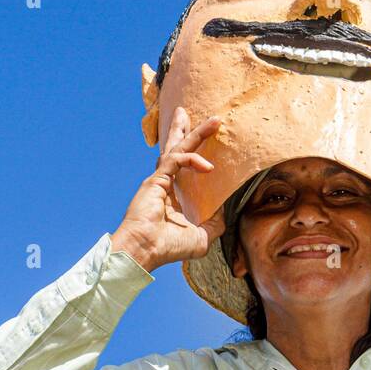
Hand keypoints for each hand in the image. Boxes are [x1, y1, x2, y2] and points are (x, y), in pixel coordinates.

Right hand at [109, 110, 225, 271]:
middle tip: (211, 119)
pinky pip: (177, 160)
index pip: (186, 168)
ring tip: (215, 122)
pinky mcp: (157, 178)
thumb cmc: (167, 248)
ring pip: (179, 147)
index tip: (211, 144)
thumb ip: (214, 224)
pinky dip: (193, 159)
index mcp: (174, 196)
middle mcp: (167, 184)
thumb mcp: (201, 238)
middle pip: (179, 149)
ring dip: (196, 133)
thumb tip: (224, 211)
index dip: (196, 154)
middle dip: (192, 131)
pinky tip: (208, 168)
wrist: (146, 251)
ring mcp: (160, 179)